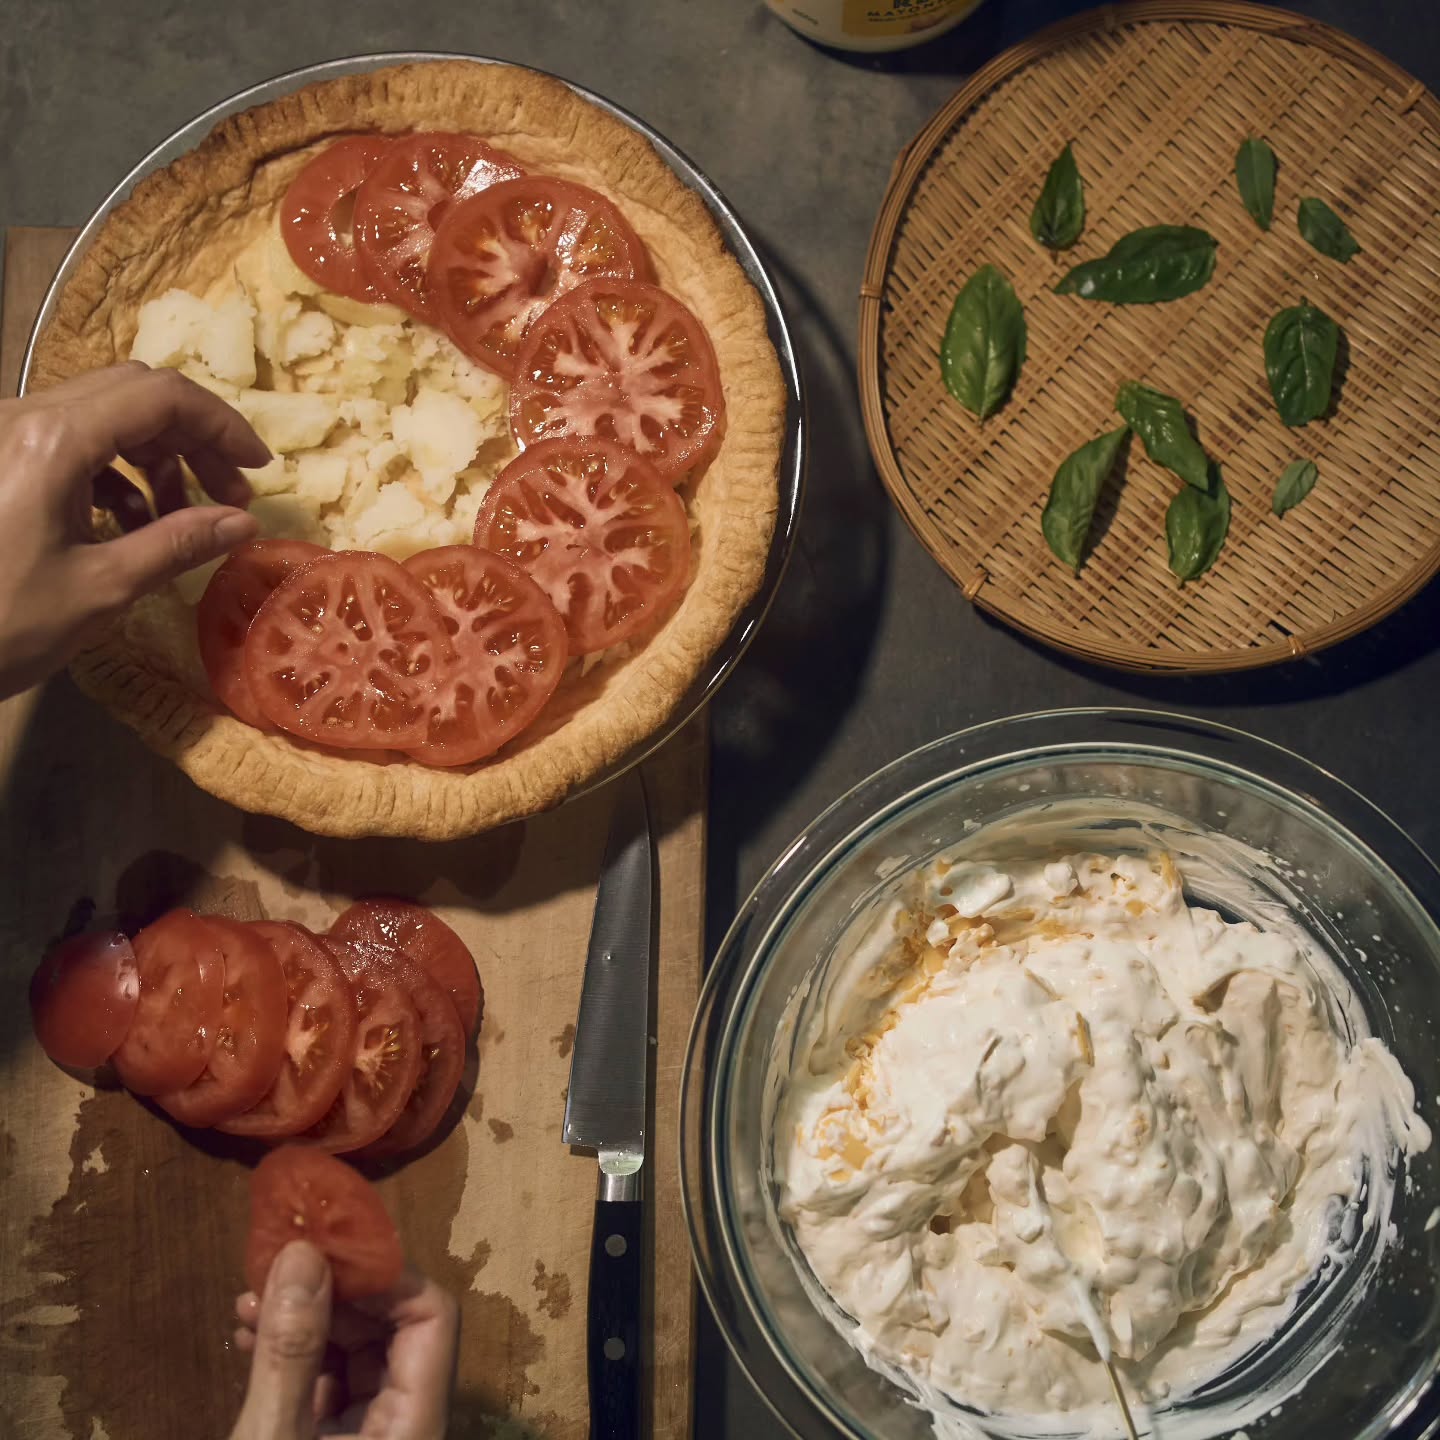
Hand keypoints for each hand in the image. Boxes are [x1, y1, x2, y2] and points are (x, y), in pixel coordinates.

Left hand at [0, 362, 268, 697]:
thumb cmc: (0, 623)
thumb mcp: (100, 589)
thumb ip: (178, 544)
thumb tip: (243, 523)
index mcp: (54, 440)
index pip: (162, 396)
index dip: (222, 425)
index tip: (258, 470)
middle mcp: (24, 416)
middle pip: (133, 393)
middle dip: (192, 440)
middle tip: (227, 498)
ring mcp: (3, 432)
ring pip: (101, 415)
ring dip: (155, 456)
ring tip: (181, 518)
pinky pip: (68, 440)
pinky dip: (114, 470)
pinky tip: (128, 523)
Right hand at [230, 1241, 459, 1439]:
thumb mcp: (272, 1437)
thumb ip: (292, 1349)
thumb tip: (303, 1252)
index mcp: (415, 1423)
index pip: (432, 1316)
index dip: (385, 1273)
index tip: (326, 1245)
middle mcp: (406, 1422)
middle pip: (393, 1328)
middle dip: (333, 1291)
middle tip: (276, 1264)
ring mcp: (372, 1435)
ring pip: (357, 1352)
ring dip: (305, 1319)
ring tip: (248, 1301)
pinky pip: (329, 1384)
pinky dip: (294, 1356)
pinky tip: (249, 1338)